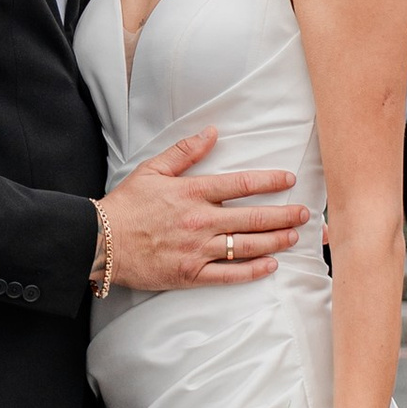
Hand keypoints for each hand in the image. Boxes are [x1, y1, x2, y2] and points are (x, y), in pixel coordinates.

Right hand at [100, 129, 305, 291]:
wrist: (102, 241)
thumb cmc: (126, 205)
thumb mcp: (153, 170)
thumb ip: (185, 151)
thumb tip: (212, 133)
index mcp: (192, 193)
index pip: (241, 184)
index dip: (269, 181)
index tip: (288, 180)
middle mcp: (201, 221)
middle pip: (253, 217)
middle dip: (283, 215)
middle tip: (304, 214)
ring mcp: (198, 250)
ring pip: (246, 246)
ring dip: (275, 241)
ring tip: (294, 237)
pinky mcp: (191, 273)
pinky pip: (229, 274)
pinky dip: (252, 271)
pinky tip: (270, 266)